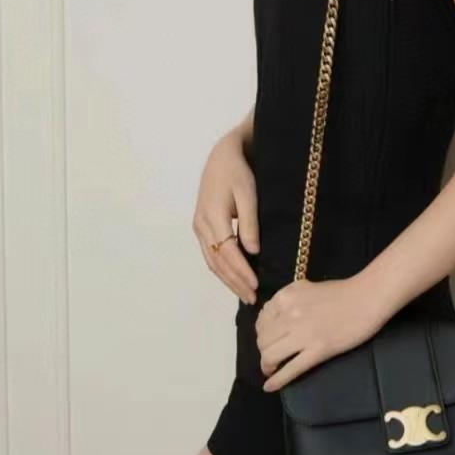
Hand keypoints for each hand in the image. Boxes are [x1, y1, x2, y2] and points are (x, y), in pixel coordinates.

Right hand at [192, 124, 259, 303]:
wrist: (222, 156)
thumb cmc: (239, 172)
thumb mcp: (248, 193)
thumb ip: (249, 222)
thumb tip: (253, 252)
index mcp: (212, 215)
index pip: (227, 251)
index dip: (241, 270)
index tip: (255, 285)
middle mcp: (201, 225)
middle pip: (217, 261)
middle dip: (235, 282)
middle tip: (252, 298)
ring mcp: (199, 227)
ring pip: (211, 261)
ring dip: (227, 280)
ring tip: (244, 294)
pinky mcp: (201, 227)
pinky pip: (210, 254)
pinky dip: (221, 269)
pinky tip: (234, 278)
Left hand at [255, 276, 382, 392]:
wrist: (366, 298)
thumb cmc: (340, 292)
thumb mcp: (305, 288)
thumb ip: (286, 300)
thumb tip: (271, 316)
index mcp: (285, 297)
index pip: (262, 321)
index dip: (263, 334)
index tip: (269, 340)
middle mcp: (289, 314)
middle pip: (263, 340)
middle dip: (264, 350)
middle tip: (271, 356)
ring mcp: (303, 334)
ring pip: (271, 355)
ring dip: (267, 365)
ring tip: (272, 368)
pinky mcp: (317, 351)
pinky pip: (290, 369)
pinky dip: (277, 381)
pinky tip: (270, 387)